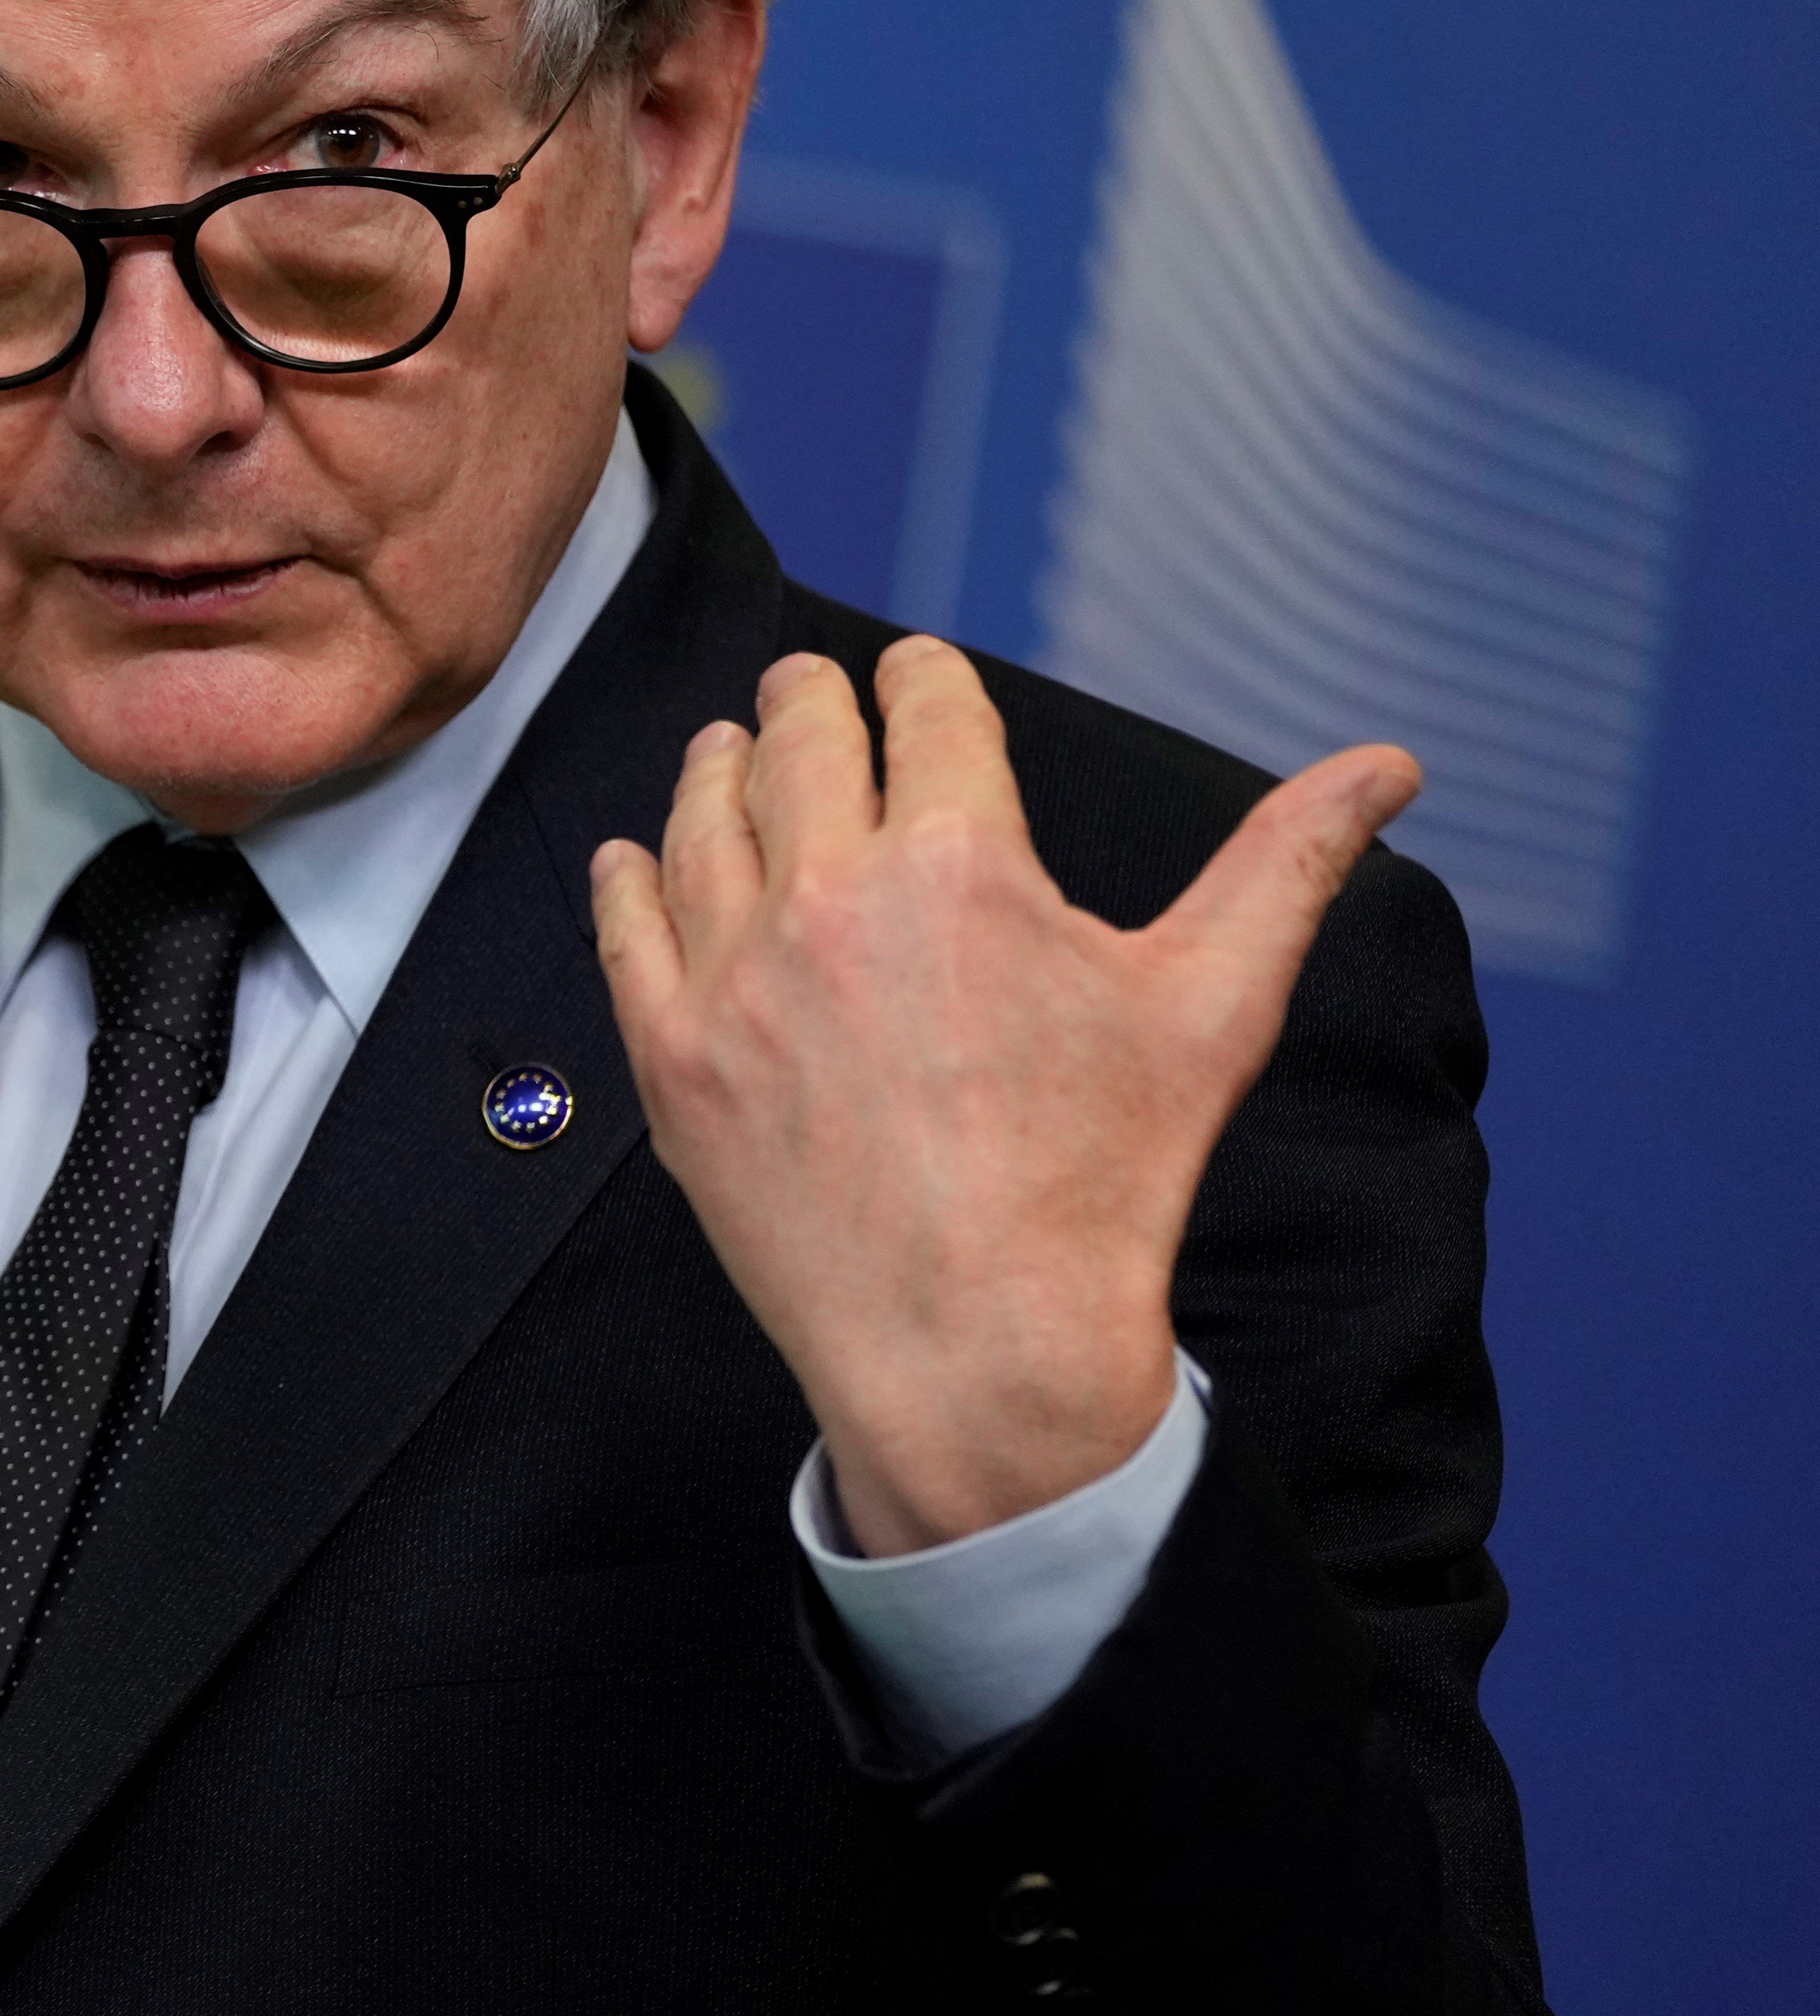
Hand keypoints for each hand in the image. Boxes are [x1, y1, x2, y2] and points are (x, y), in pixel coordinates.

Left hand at [586, 638, 1418, 1551]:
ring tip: (728, 748)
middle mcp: (832, 900)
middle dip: (812, 699)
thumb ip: (1287, 863)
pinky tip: (634, 856)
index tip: (916, 671)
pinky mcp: (671, 1059)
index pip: (929, 712)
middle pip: (801, 742)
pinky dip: (628, 878)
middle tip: (809, 685)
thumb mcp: (1214, 1005)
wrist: (982, 1343)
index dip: (924, 679)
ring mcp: (735, 979)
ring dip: (718, 769)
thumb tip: (1389, 765)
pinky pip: (626, 930)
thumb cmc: (1106, 1180)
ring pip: (703, 821)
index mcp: (963, 864)